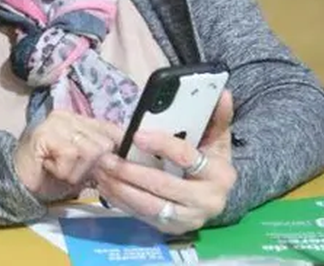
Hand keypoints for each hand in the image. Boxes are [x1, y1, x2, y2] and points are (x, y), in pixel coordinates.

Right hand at [13, 111, 123, 201]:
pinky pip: (71, 155)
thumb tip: (123, 159)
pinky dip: (64, 171)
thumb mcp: (84, 166)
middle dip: (91, 166)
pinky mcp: (45, 134)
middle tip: (73, 171)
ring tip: (60, 170)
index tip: (111, 167)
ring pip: (89, 150)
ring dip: (76, 171)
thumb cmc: (52, 176)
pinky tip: (50, 168)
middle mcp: (68, 115)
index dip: (118, 150)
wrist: (19, 185)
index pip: (112, 129)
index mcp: (80, 119)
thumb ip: (101, 157)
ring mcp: (55, 122)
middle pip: (104, 144)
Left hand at [93, 91, 236, 234]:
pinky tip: (105, 187)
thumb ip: (217, 117)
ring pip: (150, 205)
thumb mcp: (217, 140)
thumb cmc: (210, 162)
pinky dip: (121, 202)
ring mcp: (188, 219)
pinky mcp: (171, 229)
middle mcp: (207, 201)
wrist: (214, 197)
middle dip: (131, 172)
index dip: (161, 145)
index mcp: (219, 174)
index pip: (186, 157)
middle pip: (163, 186)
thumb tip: (222, 93)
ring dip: (121, 189)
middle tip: (106, 158)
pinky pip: (142, 216)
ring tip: (101, 171)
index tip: (136, 135)